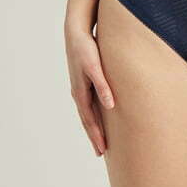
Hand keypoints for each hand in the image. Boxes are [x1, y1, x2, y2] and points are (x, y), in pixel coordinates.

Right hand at [65, 18, 114, 156]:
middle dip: (94, 136)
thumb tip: (110, 106)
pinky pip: (89, 104)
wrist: (76, 33)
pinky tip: (100, 117)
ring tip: (100, 140)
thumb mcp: (95, 67)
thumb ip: (103, 85)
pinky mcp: (85, 82)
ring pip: (87, 113)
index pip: (90, 120)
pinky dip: (94, 115)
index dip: (96, 135)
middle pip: (87, 120)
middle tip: (101, 152)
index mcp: (81, 92)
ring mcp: (81, 88)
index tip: (102, 150)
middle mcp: (79, 93)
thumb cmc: (86, 49)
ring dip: (93, 127)